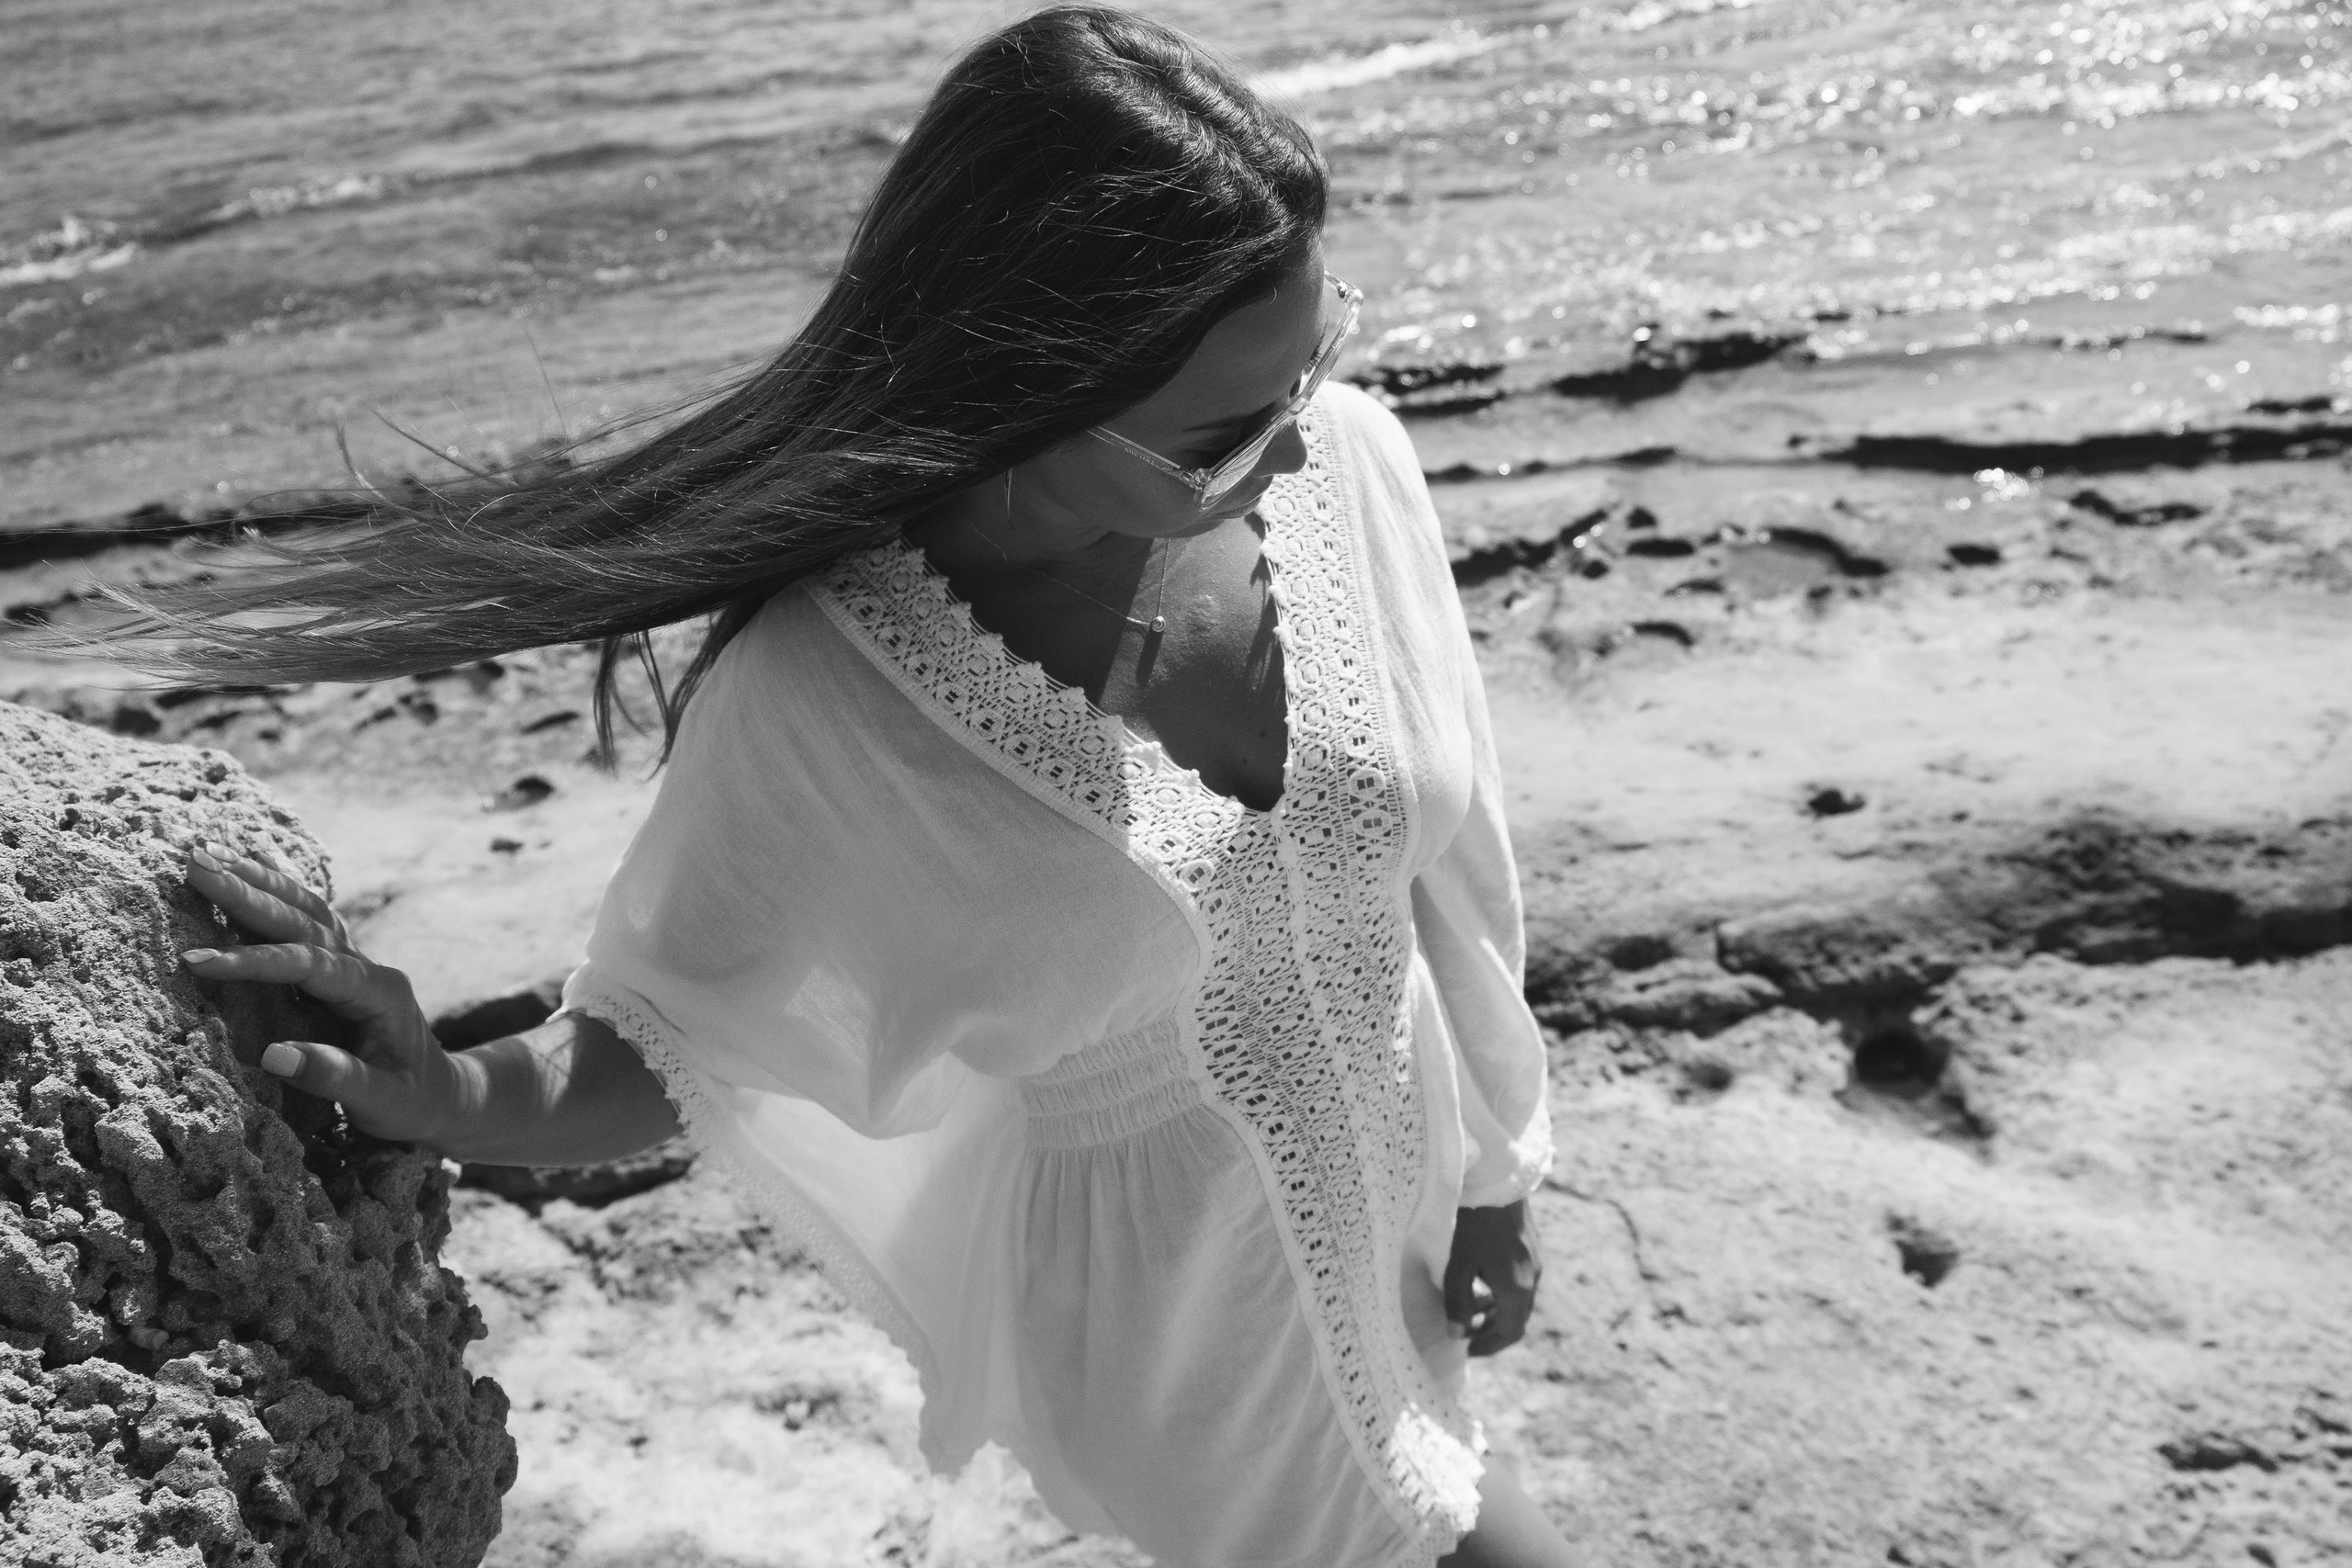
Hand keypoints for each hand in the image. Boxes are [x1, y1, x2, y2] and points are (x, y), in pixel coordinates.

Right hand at [180, 840, 468, 1147]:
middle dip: (247, 892)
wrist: (444, 1096)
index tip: (198, 962)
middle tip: (193, 864)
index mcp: (379, 992)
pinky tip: (245, 869)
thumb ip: (333, 1078)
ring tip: (207, 853)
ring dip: (258, 880)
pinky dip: (274, 893)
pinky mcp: (339, 968)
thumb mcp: (381, 1101)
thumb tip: (274, 1055)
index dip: (255, 961)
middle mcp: (367, 967)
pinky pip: (306, 920)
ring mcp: (354, 963)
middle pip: (304, 920)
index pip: (309, 965)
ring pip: (306, 909)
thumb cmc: (413, 1103)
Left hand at [1444, 1200, 1541, 1356]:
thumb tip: (1458, 1335)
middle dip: (1492, 1330)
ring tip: (1472, 1311)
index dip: (1490, 1346)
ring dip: (1498, 1311)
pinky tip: (1482, 1282)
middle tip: (1467, 1333)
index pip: (1510, 1333)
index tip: (1469, 1349)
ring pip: (1520, 1299)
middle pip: (1517, 1319)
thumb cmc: (1472, 1224)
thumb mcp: (1458, 1267)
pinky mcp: (1533, 1247)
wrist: (1498, 1180)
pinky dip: (1504, 1292)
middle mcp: (1533, 1279)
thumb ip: (1458, 1304)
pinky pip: (1522, 1281)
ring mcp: (1536, 1262)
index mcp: (1517, 1290)